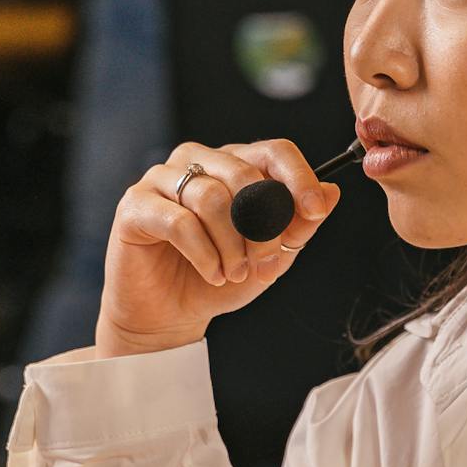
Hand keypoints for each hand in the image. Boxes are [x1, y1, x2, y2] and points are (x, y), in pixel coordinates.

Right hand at [95, 138, 341, 356]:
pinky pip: (179, 220)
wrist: (169, 315)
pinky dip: (204, 254)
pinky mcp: (135, 205)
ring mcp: (162, 179)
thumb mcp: (271, 257)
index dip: (299, 177)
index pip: (274, 151)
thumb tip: (332, 192)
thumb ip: (298, 226)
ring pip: (211, 197)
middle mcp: (198, 162)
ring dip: (231, 245)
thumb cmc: (220, 279)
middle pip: (244, 174)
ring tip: (233, 274)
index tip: (315, 209)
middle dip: (263, 226)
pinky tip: (213, 275)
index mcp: (234, 165)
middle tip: (264, 264)